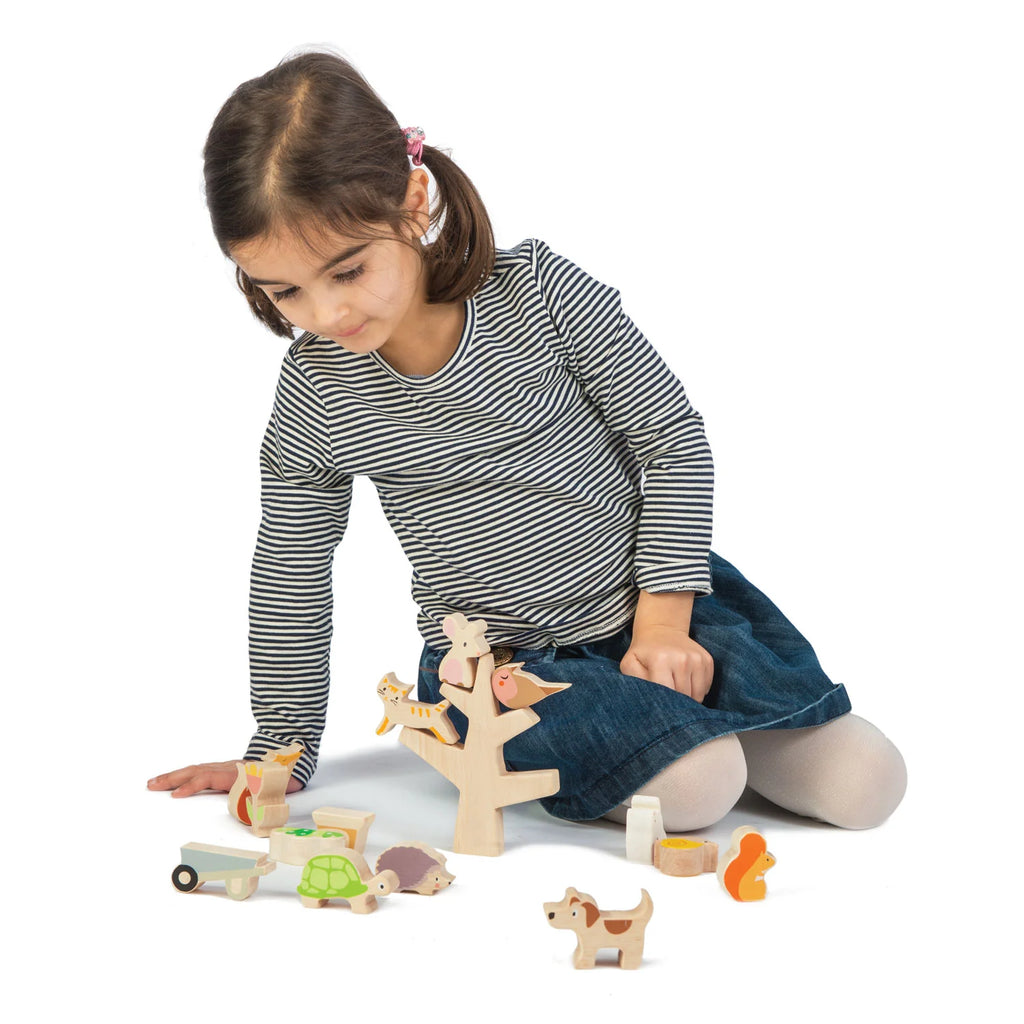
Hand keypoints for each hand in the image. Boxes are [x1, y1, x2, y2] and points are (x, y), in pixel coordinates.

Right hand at [147, 760, 303, 797]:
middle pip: (197, 770)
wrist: (287, 764)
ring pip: (196, 768)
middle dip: (173, 778)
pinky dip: (184, 774)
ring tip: (154, 782)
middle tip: (152, 786)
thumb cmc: (279, 781)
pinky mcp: (223, 768)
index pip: (210, 777)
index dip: (192, 786)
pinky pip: (200, 770)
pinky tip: (173, 779)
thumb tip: (255, 816)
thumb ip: (262, 802)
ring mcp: (224, 766)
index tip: (176, 795)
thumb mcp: (273, 791)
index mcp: (237, 773)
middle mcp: (228, 767)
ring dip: (174, 775)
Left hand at [620, 626, 713, 700]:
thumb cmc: (644, 652)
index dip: (662, 705)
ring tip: (675, 688)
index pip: (667, 694)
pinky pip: (706, 688)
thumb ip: (635, 682)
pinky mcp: (707, 660)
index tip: (658, 705)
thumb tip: (648, 700)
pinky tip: (685, 682)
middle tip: (666, 696)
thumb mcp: (630, 664)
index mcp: (661, 660)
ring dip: (687, 698)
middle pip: (683, 697)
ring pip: (697, 695)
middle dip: (675, 702)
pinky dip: (697, 690)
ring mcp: (697, 659)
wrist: (662, 630)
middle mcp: (682, 659)